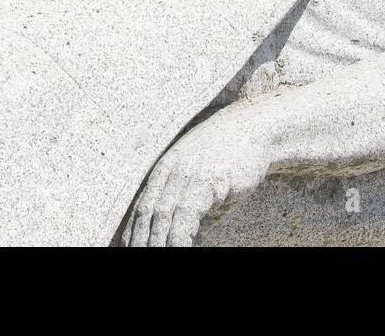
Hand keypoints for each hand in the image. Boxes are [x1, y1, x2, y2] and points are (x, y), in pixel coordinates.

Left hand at [122, 115, 271, 246]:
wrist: (255, 129)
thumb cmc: (230, 156)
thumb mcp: (201, 176)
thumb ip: (189, 202)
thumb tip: (183, 233)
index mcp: (164, 168)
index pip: (142, 206)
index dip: (133, 231)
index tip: (129, 247)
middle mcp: (171, 169)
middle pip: (148, 212)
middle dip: (142, 240)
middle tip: (139, 256)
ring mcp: (189, 173)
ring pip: (163, 214)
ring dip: (159, 242)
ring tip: (160, 256)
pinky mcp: (209, 179)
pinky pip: (187, 213)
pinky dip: (181, 236)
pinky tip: (180, 247)